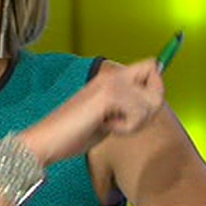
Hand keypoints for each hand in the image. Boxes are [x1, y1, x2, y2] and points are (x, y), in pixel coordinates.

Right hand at [19, 58, 164, 165]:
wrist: (47, 139)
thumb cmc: (74, 133)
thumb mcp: (108, 117)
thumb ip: (128, 106)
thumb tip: (155, 100)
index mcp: (110, 77)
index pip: (152, 65)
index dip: (155, 87)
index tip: (140, 108)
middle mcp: (112, 75)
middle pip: (158, 81)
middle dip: (149, 109)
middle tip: (125, 122)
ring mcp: (110, 83)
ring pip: (151, 102)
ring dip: (136, 123)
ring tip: (110, 125)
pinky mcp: (108, 96)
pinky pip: (139, 114)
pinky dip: (126, 128)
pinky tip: (105, 127)